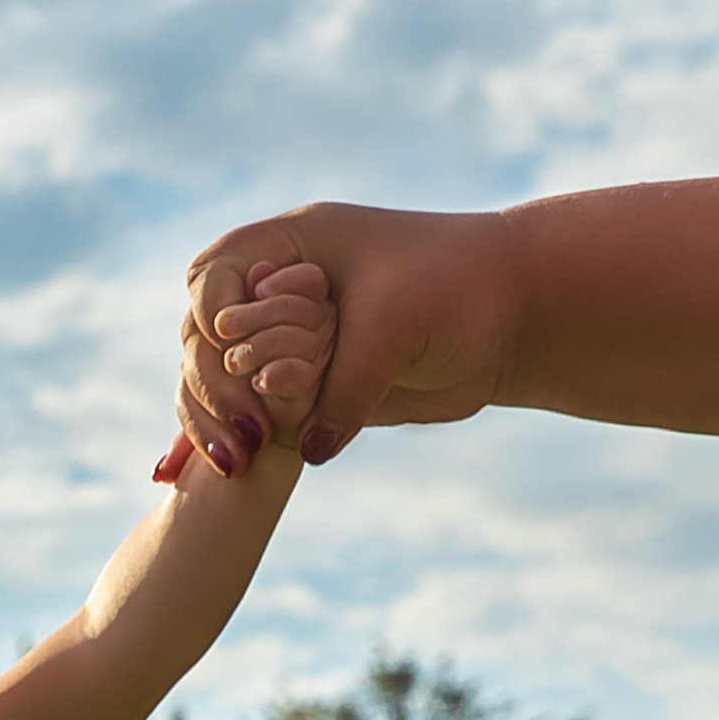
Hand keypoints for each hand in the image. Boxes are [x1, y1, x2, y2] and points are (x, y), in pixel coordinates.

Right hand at [161, 203, 520, 478]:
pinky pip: (251, 415)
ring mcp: (286, 341)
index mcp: (291, 248)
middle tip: (242, 432)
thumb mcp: (393, 328)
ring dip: (212, 422)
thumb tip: (305, 449)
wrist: (516, 316)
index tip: (233, 348)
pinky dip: (228, 440)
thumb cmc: (459, 289)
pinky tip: (202, 472)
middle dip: (210, 388)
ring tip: (234, 464)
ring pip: (217, 383)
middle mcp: (277, 292)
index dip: (211, 317)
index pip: (211, 278)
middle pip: (203, 339)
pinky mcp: (306, 388)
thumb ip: (344, 386)